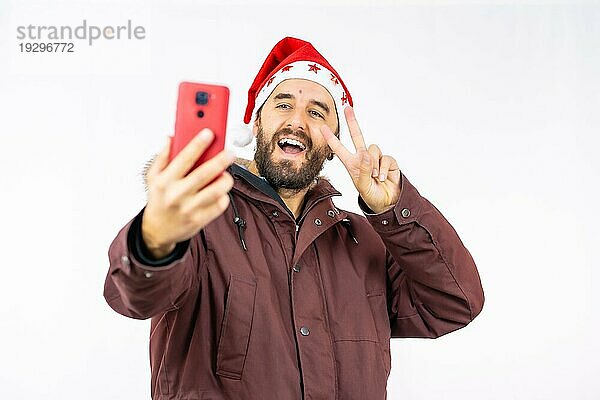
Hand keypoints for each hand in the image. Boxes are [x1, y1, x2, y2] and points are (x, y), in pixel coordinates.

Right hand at [142, 129, 234, 257]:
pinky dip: (224, 196)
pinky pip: (219, 205)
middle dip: (220, 160)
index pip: (184, 159)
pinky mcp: (199, 220)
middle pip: (204, 174)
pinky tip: (220, 192)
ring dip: (225, 179)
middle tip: (230, 152)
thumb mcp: (153, 177)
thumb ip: (163, 157)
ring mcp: (189, 208)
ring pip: (215, 190)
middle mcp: (177, 194)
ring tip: (225, 174)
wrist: (157, 231)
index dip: (198, 144)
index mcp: (165, 181)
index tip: (209, 133)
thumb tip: (171, 137)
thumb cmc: (159, 200)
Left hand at [320, 107, 400, 213]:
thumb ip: (363, 170)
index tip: (323, 127)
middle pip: (357, 136)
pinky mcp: (387, 161)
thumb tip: (366, 153)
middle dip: (352, 121)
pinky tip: (382, 177)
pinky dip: (383, 168)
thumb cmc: (371, 195)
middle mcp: (363, 158)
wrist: (387, 202)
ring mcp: (375, 158)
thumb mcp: (362, 186)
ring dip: (373, 164)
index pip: (339, 149)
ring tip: (374, 177)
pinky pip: (385, 158)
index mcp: (352, 164)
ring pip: (372, 149)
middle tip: (348, 108)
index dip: (331, 138)